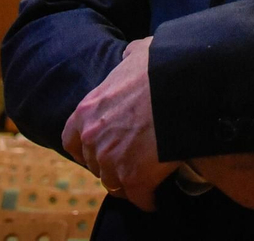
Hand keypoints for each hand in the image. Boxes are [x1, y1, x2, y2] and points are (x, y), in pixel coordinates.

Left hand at [62, 36, 174, 209]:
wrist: (182, 87)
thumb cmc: (162, 67)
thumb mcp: (139, 53)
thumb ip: (129, 57)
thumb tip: (131, 56)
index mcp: (88, 110)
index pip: (71, 139)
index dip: (85, 147)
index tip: (99, 150)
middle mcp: (94, 138)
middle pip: (95, 164)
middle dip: (111, 164)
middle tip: (131, 161)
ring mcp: (113, 160)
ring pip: (114, 184)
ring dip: (128, 183)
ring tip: (145, 180)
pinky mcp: (135, 178)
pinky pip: (139, 198)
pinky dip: (148, 200)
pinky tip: (157, 196)